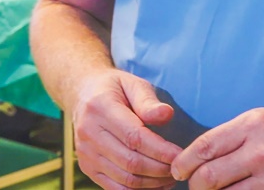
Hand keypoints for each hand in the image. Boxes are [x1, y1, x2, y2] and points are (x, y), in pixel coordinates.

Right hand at [71, 69, 181, 189]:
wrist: (83, 95)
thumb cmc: (115, 89)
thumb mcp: (132, 84)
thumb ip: (148, 101)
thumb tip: (167, 115)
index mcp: (100, 108)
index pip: (134, 137)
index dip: (161, 151)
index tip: (180, 155)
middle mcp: (89, 133)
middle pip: (131, 162)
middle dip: (160, 169)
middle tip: (179, 167)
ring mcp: (86, 154)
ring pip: (125, 179)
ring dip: (152, 183)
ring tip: (170, 177)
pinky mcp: (87, 168)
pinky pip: (115, 189)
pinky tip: (154, 185)